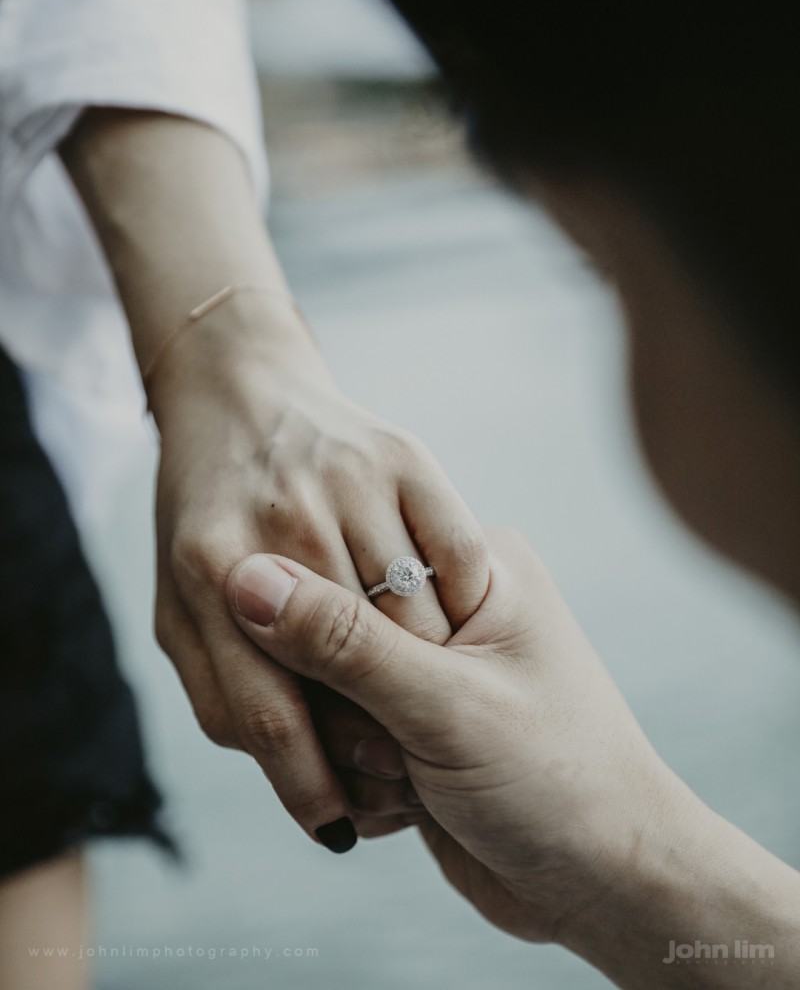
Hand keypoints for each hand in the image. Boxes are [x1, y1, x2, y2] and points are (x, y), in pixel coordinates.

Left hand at [152, 297, 488, 847]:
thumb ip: (221, 690)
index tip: (340, 829)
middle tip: (392, 760)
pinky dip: (465, 602)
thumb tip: (287, 765)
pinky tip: (454, 622)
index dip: (309, 786)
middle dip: (380, 737)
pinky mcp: (405, 453)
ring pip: (416, 619)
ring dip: (432, 678)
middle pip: (358, 672)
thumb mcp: (180, 612)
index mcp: (208, 568)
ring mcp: (347, 478)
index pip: (270, 714)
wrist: (238, 389)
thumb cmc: (205, 516)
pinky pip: (460, 555)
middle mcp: (279, 517)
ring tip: (427, 697)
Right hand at [225, 527, 799, 989]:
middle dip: (346, 709)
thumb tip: (248, 579)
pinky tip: (406, 804)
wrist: (607, 883)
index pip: (351, 558)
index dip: (330, 634)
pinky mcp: (412, 721)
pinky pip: (343, 734)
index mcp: (476, 564)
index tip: (358, 695)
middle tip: (396, 752)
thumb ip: (344, 642)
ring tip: (409, 782)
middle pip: (331, 629)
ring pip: (328, 689)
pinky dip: (359, 779)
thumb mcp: (447, 706)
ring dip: (351, 751)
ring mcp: (429, 667)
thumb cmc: (559, 782)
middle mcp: (450, 606)